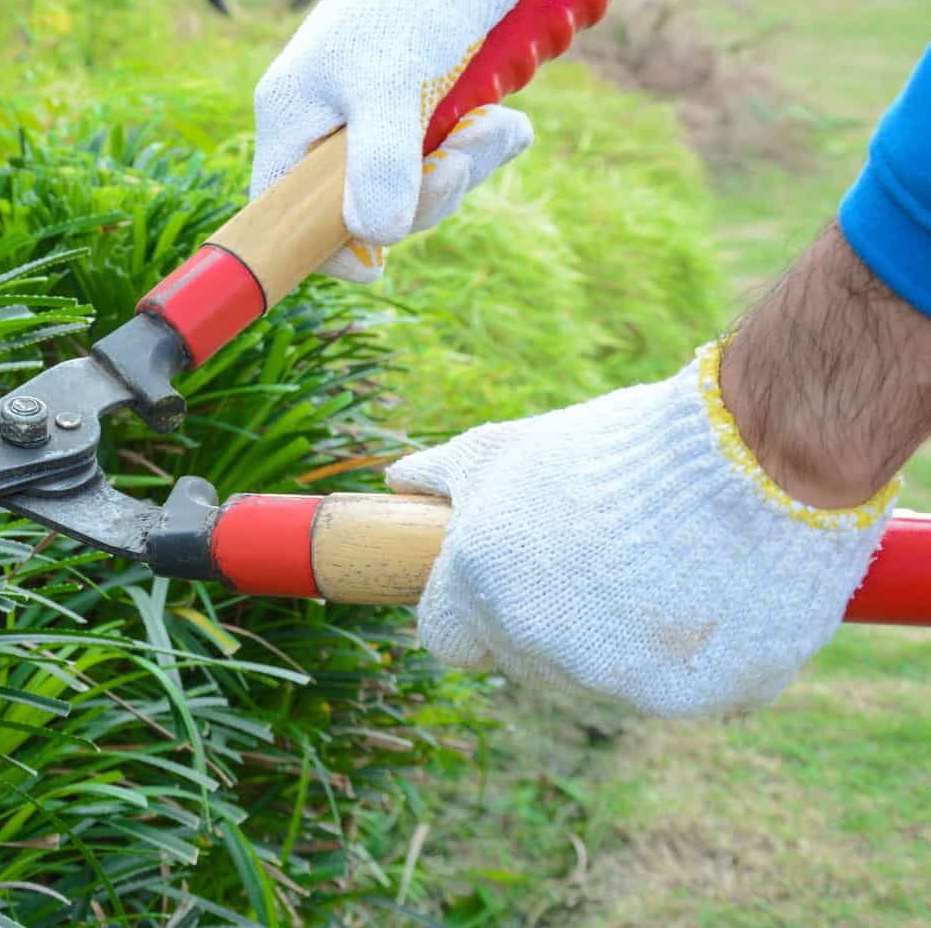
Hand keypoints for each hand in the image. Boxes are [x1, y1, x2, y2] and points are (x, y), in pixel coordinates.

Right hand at [251, 0, 531, 282]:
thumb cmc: (412, 3)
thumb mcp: (393, 87)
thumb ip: (379, 166)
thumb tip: (376, 240)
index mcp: (292, 121)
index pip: (283, 213)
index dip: (324, 245)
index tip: (377, 258)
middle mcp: (325, 127)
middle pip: (364, 208)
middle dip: (426, 193)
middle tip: (461, 157)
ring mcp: (373, 120)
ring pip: (416, 185)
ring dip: (467, 163)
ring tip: (497, 122)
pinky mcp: (419, 109)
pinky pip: (447, 156)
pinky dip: (482, 144)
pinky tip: (504, 118)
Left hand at [387, 340, 899, 716]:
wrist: (752, 456)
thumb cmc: (615, 446)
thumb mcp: (510, 446)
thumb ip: (443, 475)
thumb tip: (394, 482)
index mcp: (480, 587)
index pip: (445, 639)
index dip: (472, 609)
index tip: (507, 581)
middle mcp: (536, 645)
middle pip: (522, 661)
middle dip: (547, 621)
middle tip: (597, 559)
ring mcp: (614, 680)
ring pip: (596, 681)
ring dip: (614, 641)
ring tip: (658, 568)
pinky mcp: (692, 701)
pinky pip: (673, 692)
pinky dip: (686, 657)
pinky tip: (707, 594)